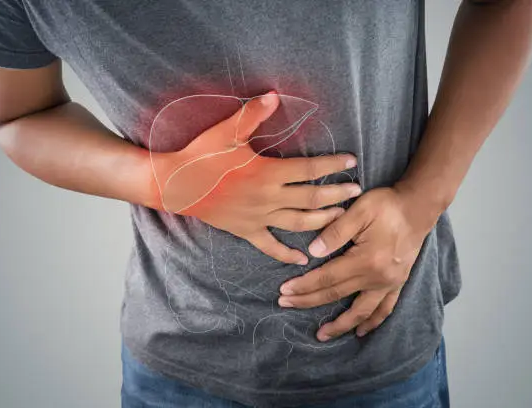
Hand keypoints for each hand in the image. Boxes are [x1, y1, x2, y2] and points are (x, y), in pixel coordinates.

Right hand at [151, 90, 361, 264]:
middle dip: (337, 196)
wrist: (175, 184)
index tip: (351, 162)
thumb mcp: (226, 131)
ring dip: (322, 221)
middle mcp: (268, 198)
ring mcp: (258, 218)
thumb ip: (253, 114)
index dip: (333, 165)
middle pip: (312, 199)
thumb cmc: (201, 155)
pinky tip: (303, 259)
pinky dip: (287, 255)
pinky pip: (270, 247)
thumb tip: (275, 95)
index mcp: (268, 173)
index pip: (310, 170)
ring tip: (341, 217)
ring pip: (298, 223)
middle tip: (356, 192)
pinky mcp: (246, 231)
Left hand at [277, 186, 439, 339]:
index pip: (327, 277)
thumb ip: (335, 231)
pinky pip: (384, 309)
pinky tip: (360, 331)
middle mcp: (378, 277)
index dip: (304, 285)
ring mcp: (390, 283)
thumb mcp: (359, 210)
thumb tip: (312, 252)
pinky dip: (372, 322)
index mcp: (366, 260)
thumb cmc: (387, 205)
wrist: (418, 207)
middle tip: (285, 304)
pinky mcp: (398, 283)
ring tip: (322, 334)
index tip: (285, 291)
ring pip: (361, 311)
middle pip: (337, 294)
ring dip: (340, 324)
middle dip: (309, 301)